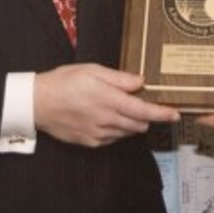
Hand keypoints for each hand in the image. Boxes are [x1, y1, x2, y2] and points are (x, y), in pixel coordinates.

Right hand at [34, 63, 179, 146]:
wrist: (37, 103)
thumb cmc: (63, 81)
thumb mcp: (91, 70)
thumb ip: (118, 78)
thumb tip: (140, 82)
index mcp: (108, 99)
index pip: (143, 110)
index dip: (162, 113)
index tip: (176, 114)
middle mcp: (106, 119)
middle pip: (139, 124)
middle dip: (146, 116)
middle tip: (143, 104)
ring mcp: (98, 134)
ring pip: (127, 133)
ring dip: (132, 123)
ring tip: (120, 108)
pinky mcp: (90, 142)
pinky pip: (112, 139)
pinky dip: (117, 130)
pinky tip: (107, 118)